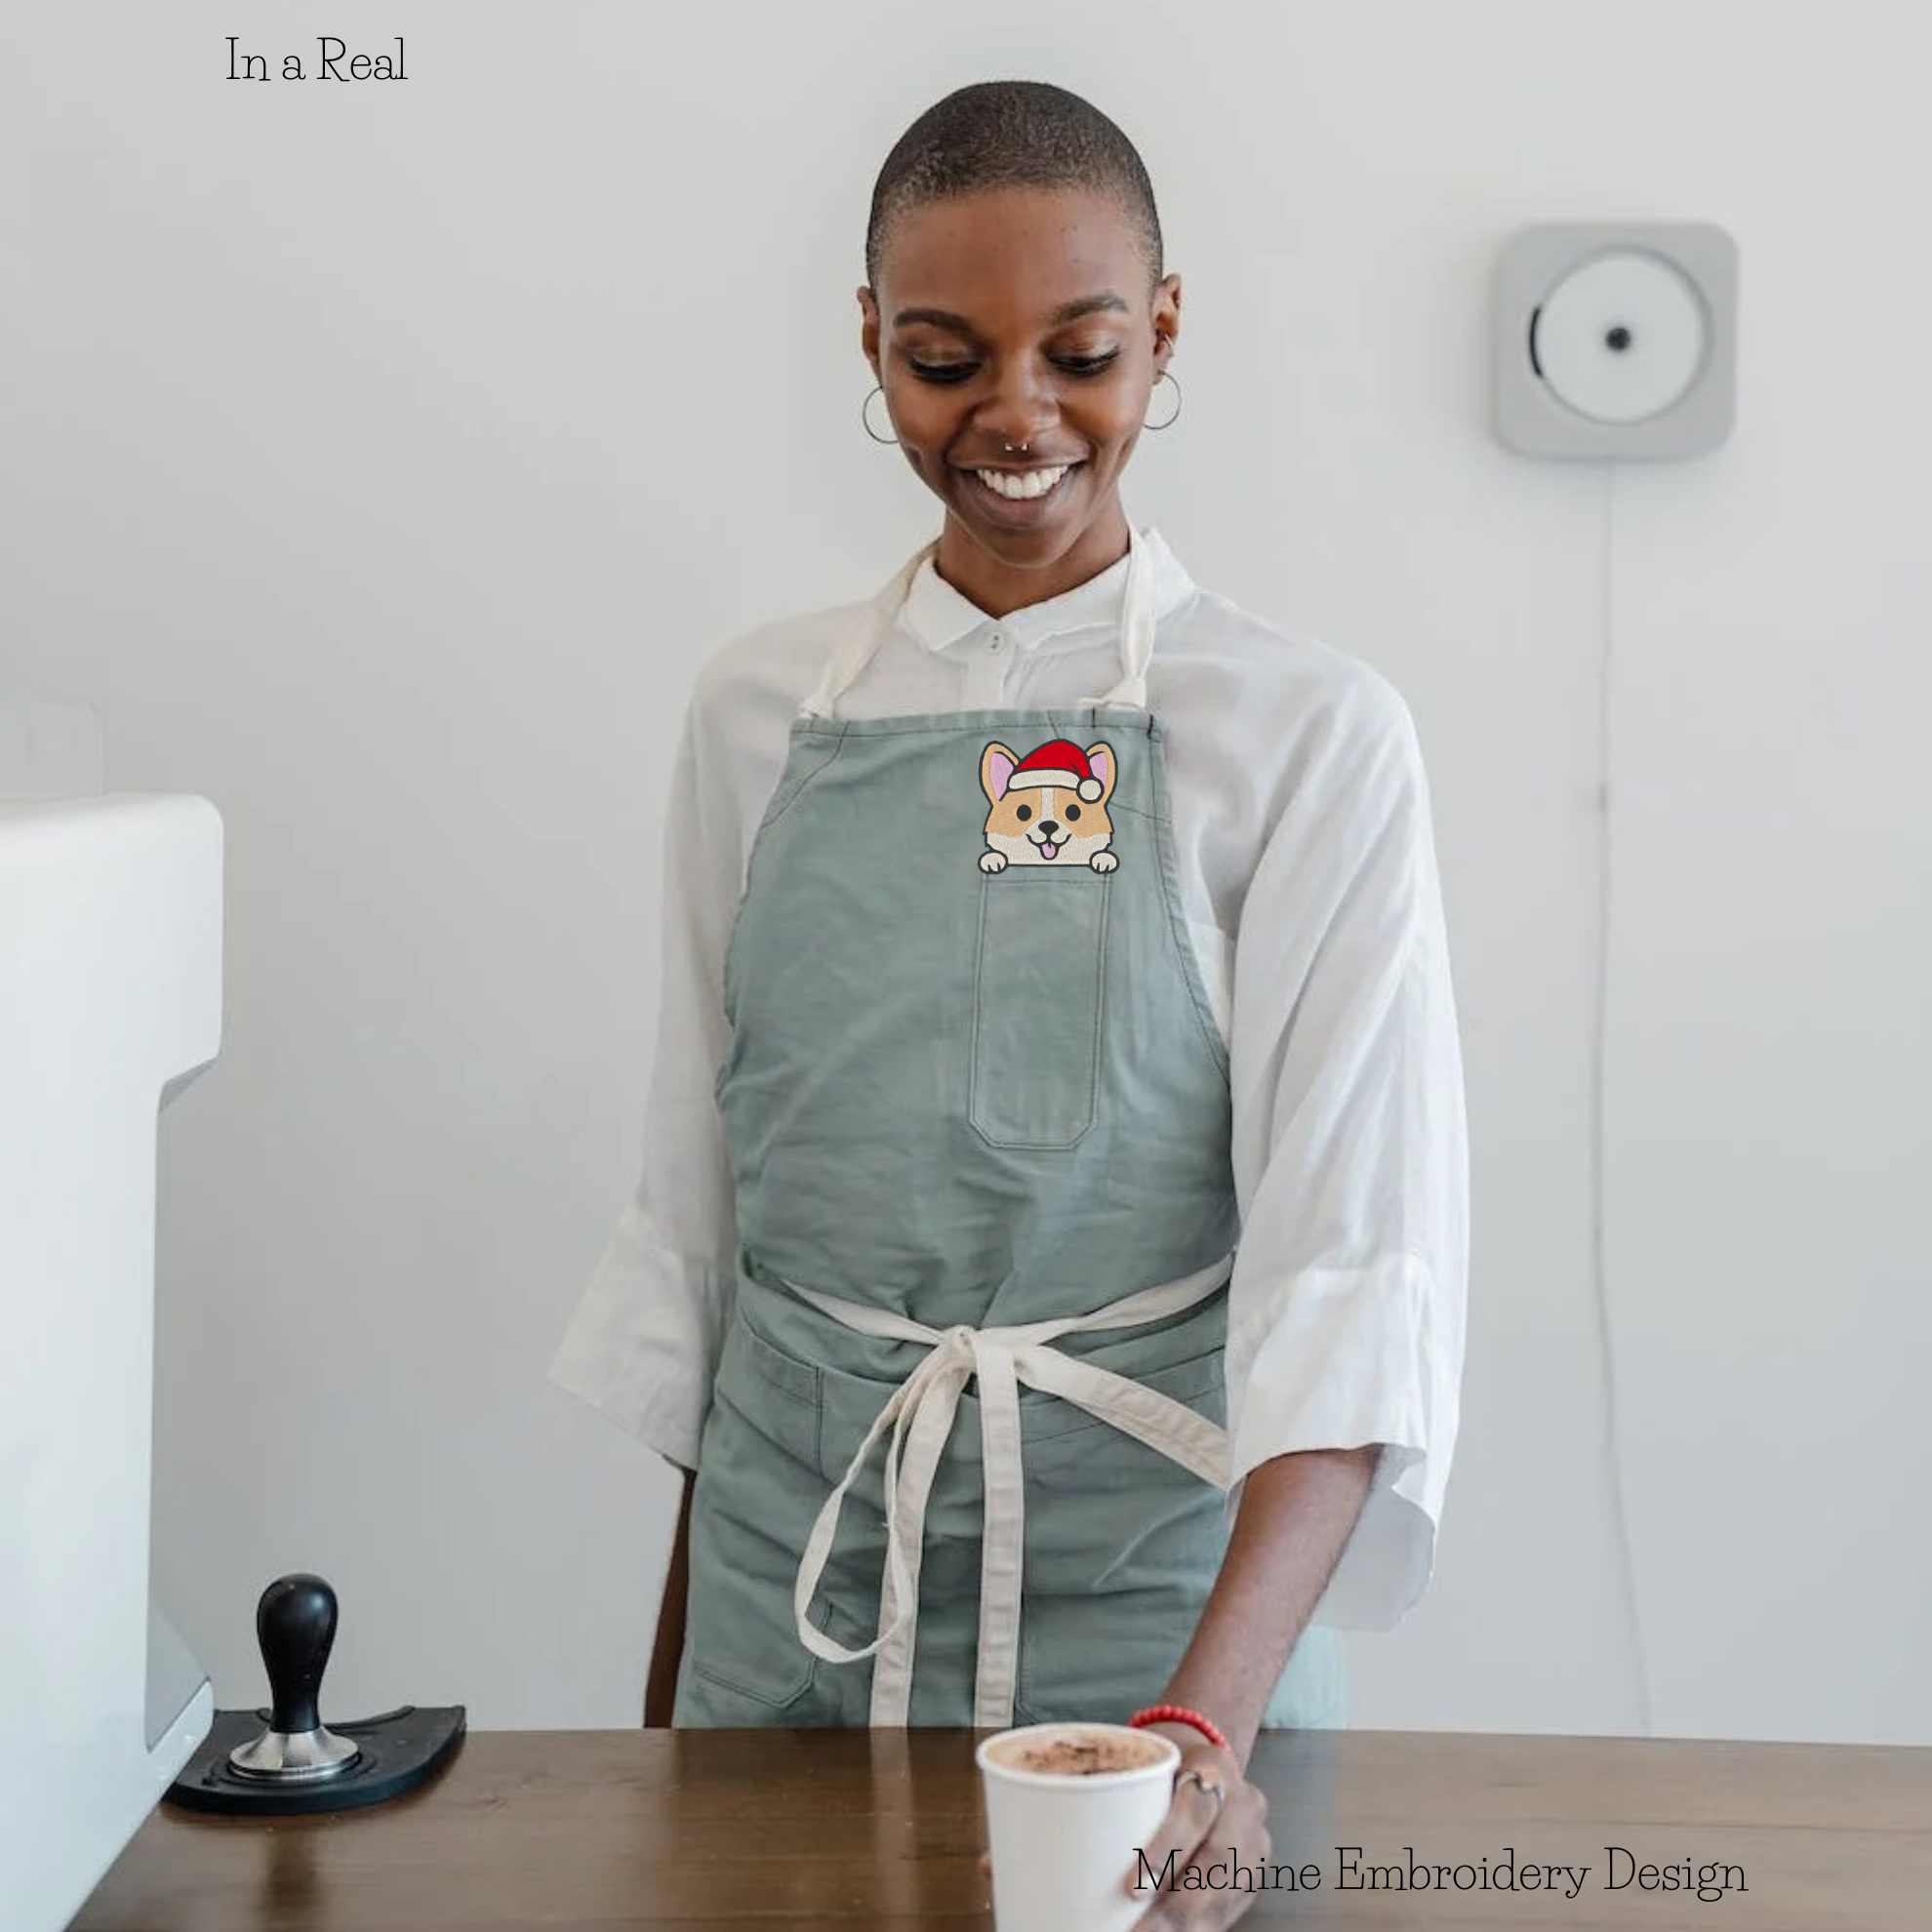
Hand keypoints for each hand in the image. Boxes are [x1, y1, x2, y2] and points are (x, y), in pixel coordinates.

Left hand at [1124, 1739, 1267, 1929]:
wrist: (1209, 1769)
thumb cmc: (1165, 1770)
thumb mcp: (1146, 1766)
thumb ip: (1118, 1793)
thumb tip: (1060, 1829)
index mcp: (1213, 1766)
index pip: (1194, 1810)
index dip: (1166, 1851)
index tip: (1132, 1889)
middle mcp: (1243, 1805)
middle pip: (1215, 1862)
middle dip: (1175, 1908)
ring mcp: (1255, 1844)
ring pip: (1225, 1895)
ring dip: (1186, 1927)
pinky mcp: (1254, 1877)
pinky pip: (1228, 1912)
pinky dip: (1197, 1929)